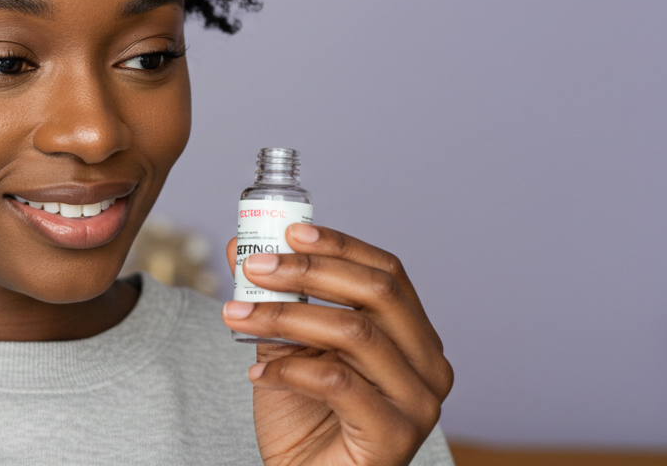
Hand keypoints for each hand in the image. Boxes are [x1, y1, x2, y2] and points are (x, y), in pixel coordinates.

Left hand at [221, 224, 452, 465]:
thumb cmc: (306, 417)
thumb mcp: (287, 347)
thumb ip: (275, 300)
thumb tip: (239, 246)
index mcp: (415, 336)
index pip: (387, 273)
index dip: (340, 245)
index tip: (288, 232)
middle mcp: (429, 365)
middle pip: (376, 294)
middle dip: (308, 272)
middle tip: (255, 268)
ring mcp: (419, 402)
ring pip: (353, 333)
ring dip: (285, 316)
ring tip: (237, 316)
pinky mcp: (394, 435)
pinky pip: (337, 383)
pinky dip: (289, 367)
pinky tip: (257, 370)